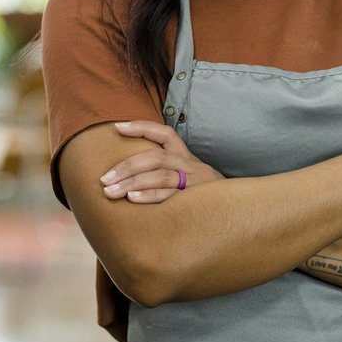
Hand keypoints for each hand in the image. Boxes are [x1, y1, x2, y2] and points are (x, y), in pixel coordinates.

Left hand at [98, 119, 224, 203]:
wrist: (238, 213)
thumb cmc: (203, 197)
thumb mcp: (189, 178)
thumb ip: (166, 172)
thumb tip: (129, 173)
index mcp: (187, 157)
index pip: (164, 134)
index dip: (141, 127)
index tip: (116, 127)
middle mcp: (192, 166)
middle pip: (156, 157)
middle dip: (127, 166)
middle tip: (103, 179)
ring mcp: (195, 184)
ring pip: (161, 176)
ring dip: (132, 182)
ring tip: (110, 191)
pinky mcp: (197, 202)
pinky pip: (171, 197)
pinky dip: (150, 197)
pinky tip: (132, 200)